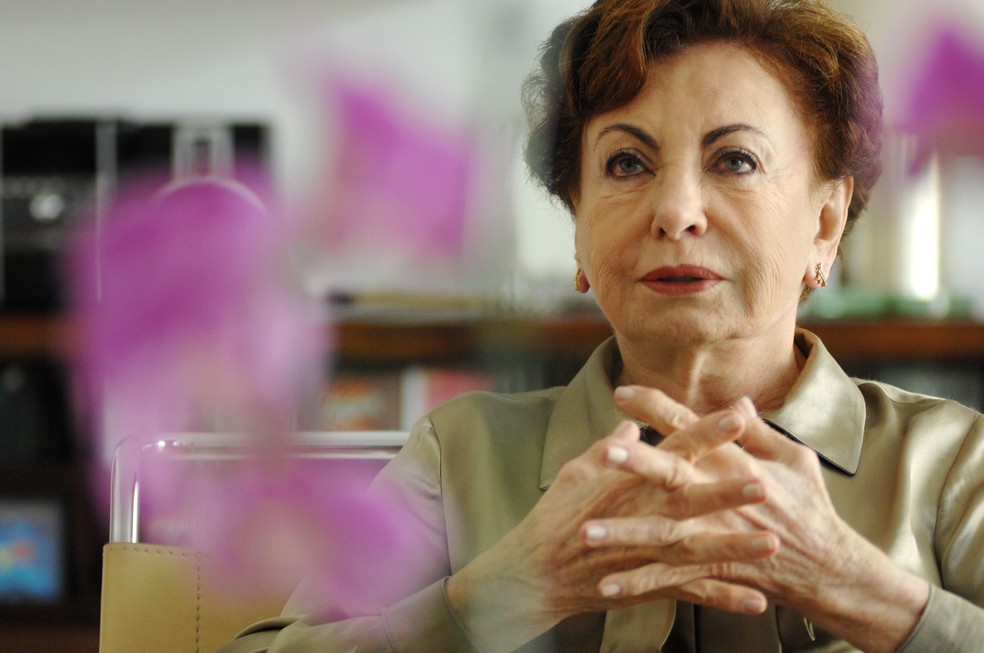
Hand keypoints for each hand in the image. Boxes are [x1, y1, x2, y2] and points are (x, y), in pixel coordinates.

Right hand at [446, 409, 775, 652]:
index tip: (738, 415)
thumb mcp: (579, 470)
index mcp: (628, 481)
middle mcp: (640, 515)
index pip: (672, 450)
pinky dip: (722, 598)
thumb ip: (611, 446)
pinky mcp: (646, 584)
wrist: (536, 571)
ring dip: (734, 547)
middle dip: (726, 492)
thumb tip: (632, 423)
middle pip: (689, 501)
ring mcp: (644, 553)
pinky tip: (757, 602)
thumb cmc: (556, 516)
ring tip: (771, 544)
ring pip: (696, 549)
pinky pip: (690, 593)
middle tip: (764, 483)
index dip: (705, 433)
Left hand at [588, 386, 929, 652]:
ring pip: (662, 532)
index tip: (621, 392)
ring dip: (623, 532)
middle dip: (637, 461)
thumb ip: (759, 431)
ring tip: (586, 531)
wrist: (829, 568)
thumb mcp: (793, 460)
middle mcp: (722, 497)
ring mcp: (716, 536)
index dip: (657, 408)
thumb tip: (738, 400)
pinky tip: (604, 587)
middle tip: (603, 449)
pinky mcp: (713, 570)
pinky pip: (670, 579)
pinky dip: (638, 584)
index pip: (691, 427)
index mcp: (737, 463)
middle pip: (673, 473)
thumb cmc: (810, 507)